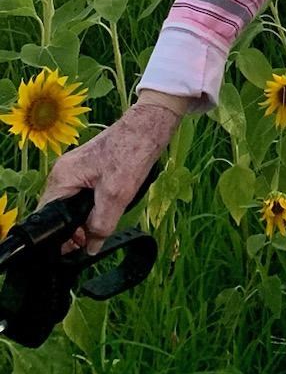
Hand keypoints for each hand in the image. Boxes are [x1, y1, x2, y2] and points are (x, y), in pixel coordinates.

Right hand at [37, 103, 181, 255]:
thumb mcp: (116, 196)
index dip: (60, 236)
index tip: (78, 245)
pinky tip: (111, 206)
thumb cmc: (132, 152)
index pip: (47, 217)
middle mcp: (63, 173)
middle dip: (76, 228)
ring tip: (105, 222)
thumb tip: (89, 248)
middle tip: (94, 237)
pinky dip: (96, 205)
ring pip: (74, 205)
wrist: (150, 126)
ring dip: (88, 217)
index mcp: (62, 178)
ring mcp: (76, 170)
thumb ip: (100, 225)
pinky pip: (85, 195)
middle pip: (60, 213)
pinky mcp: (90, 169)